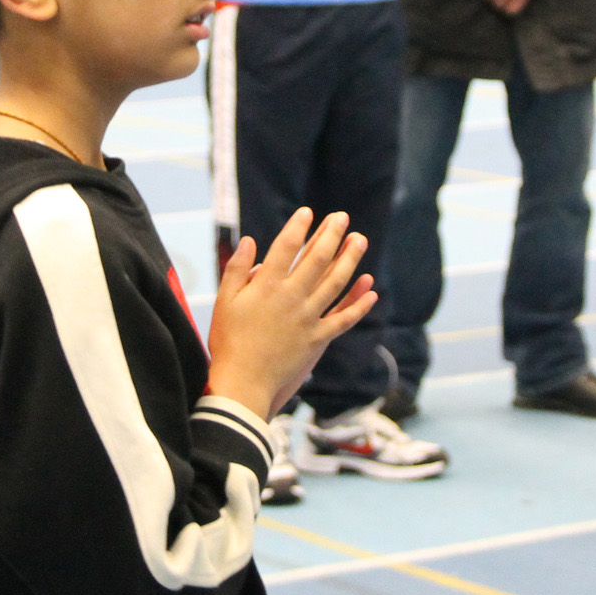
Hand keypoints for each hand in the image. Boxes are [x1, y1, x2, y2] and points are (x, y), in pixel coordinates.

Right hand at [207, 208, 374, 420]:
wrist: (243, 382)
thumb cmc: (228, 341)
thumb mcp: (225, 301)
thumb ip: (237, 270)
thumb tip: (249, 241)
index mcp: (267, 285)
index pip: (287, 247)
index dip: (298, 227)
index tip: (307, 212)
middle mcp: (292, 297)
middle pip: (318, 258)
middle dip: (332, 234)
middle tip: (343, 217)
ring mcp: (308, 318)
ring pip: (336, 283)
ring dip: (351, 259)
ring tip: (360, 240)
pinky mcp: (318, 339)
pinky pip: (344, 319)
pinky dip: (359, 304)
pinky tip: (371, 289)